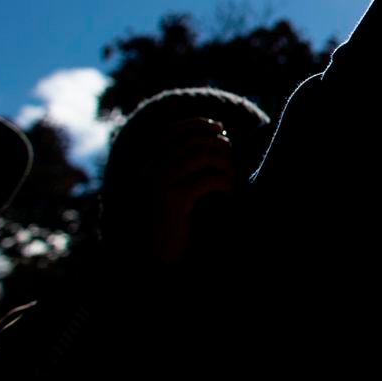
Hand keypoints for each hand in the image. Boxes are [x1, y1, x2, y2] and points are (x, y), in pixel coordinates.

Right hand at [145, 118, 233, 265]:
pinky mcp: (173, 200)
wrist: (160, 256)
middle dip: (218, 144)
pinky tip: (229, 191)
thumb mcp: (181, 187)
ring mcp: (160, 184)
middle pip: (192, 141)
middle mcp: (151, 170)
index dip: (198, 124)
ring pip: (201, 155)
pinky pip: (207, 179)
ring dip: (224, 161)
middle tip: (231, 156)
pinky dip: (224, 181)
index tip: (219, 127)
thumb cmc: (177, 221)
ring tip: (231, 175)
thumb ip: (191, 164)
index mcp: (150, 165)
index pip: (172, 131)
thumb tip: (221, 136)